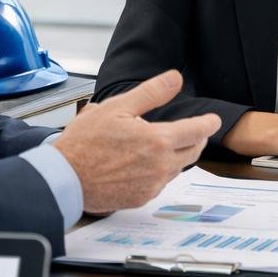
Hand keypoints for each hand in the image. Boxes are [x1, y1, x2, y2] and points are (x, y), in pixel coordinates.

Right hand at [55, 70, 220, 212]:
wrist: (64, 179)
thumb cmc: (85, 143)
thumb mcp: (118, 107)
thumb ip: (151, 92)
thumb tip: (175, 78)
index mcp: (158, 141)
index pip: (198, 131)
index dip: (208, 123)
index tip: (213, 120)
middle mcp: (160, 166)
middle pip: (193, 151)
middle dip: (196, 139)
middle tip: (191, 131)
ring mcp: (152, 185)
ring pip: (177, 168)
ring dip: (176, 155)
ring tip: (160, 145)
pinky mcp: (141, 198)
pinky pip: (160, 183)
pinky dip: (158, 172)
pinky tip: (142, 164)